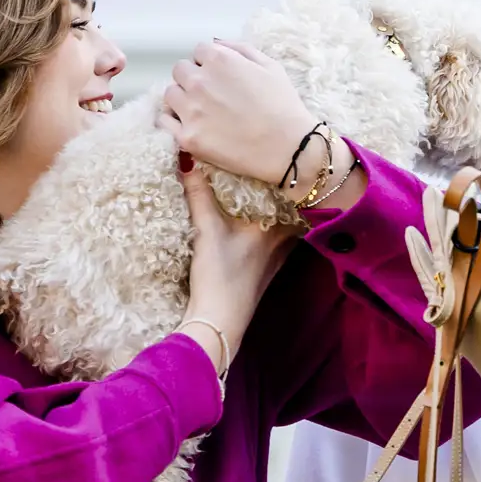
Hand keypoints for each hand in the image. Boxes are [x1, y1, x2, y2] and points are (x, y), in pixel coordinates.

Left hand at [157, 40, 320, 189]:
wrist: (289, 147)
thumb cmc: (284, 105)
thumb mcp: (269, 65)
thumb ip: (239, 48)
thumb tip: (216, 44)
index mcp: (218, 60)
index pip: (198, 52)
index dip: (209, 64)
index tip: (220, 78)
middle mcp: (199, 81)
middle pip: (180, 71)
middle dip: (193, 79)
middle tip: (211, 96)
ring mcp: (191, 110)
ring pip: (170, 94)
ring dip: (182, 99)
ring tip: (201, 111)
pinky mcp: (187, 137)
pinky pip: (165, 122)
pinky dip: (173, 122)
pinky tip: (189, 125)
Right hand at [181, 162, 297, 369]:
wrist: (219, 322)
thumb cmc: (220, 275)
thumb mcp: (206, 229)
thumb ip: (198, 193)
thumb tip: (187, 159)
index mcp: (277, 230)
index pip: (293, 199)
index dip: (290, 181)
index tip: (284, 164)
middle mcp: (282, 246)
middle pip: (289, 214)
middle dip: (282, 197)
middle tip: (273, 175)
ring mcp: (274, 263)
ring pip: (282, 231)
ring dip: (274, 216)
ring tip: (262, 196)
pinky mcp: (262, 276)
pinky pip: (271, 246)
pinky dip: (264, 234)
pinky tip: (251, 231)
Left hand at [408, 191, 480, 481]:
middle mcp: (474, 290)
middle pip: (467, 234)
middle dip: (472, 210)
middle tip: (475, 192)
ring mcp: (456, 303)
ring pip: (444, 251)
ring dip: (441, 222)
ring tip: (437, 195)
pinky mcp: (446, 315)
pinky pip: (428, 278)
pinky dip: (420, 255)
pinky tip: (412, 233)